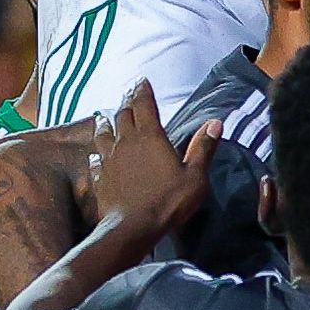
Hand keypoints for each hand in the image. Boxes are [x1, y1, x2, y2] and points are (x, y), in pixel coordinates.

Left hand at [89, 82, 216, 244]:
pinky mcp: (99, 178)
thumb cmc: (168, 201)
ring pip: (103, 133)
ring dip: (105, 123)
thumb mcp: (195, 176)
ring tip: (104, 117)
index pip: (144, 104)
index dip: (142, 90)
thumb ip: (203, 148)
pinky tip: (96, 156)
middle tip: (128, 95)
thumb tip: (215, 123)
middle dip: (126, 102)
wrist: (132, 228)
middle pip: (122, 115)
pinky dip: (97, 153)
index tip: (142, 80)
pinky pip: (95, 160)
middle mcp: (126, 142)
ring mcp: (109, 160)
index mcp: (150, 137)